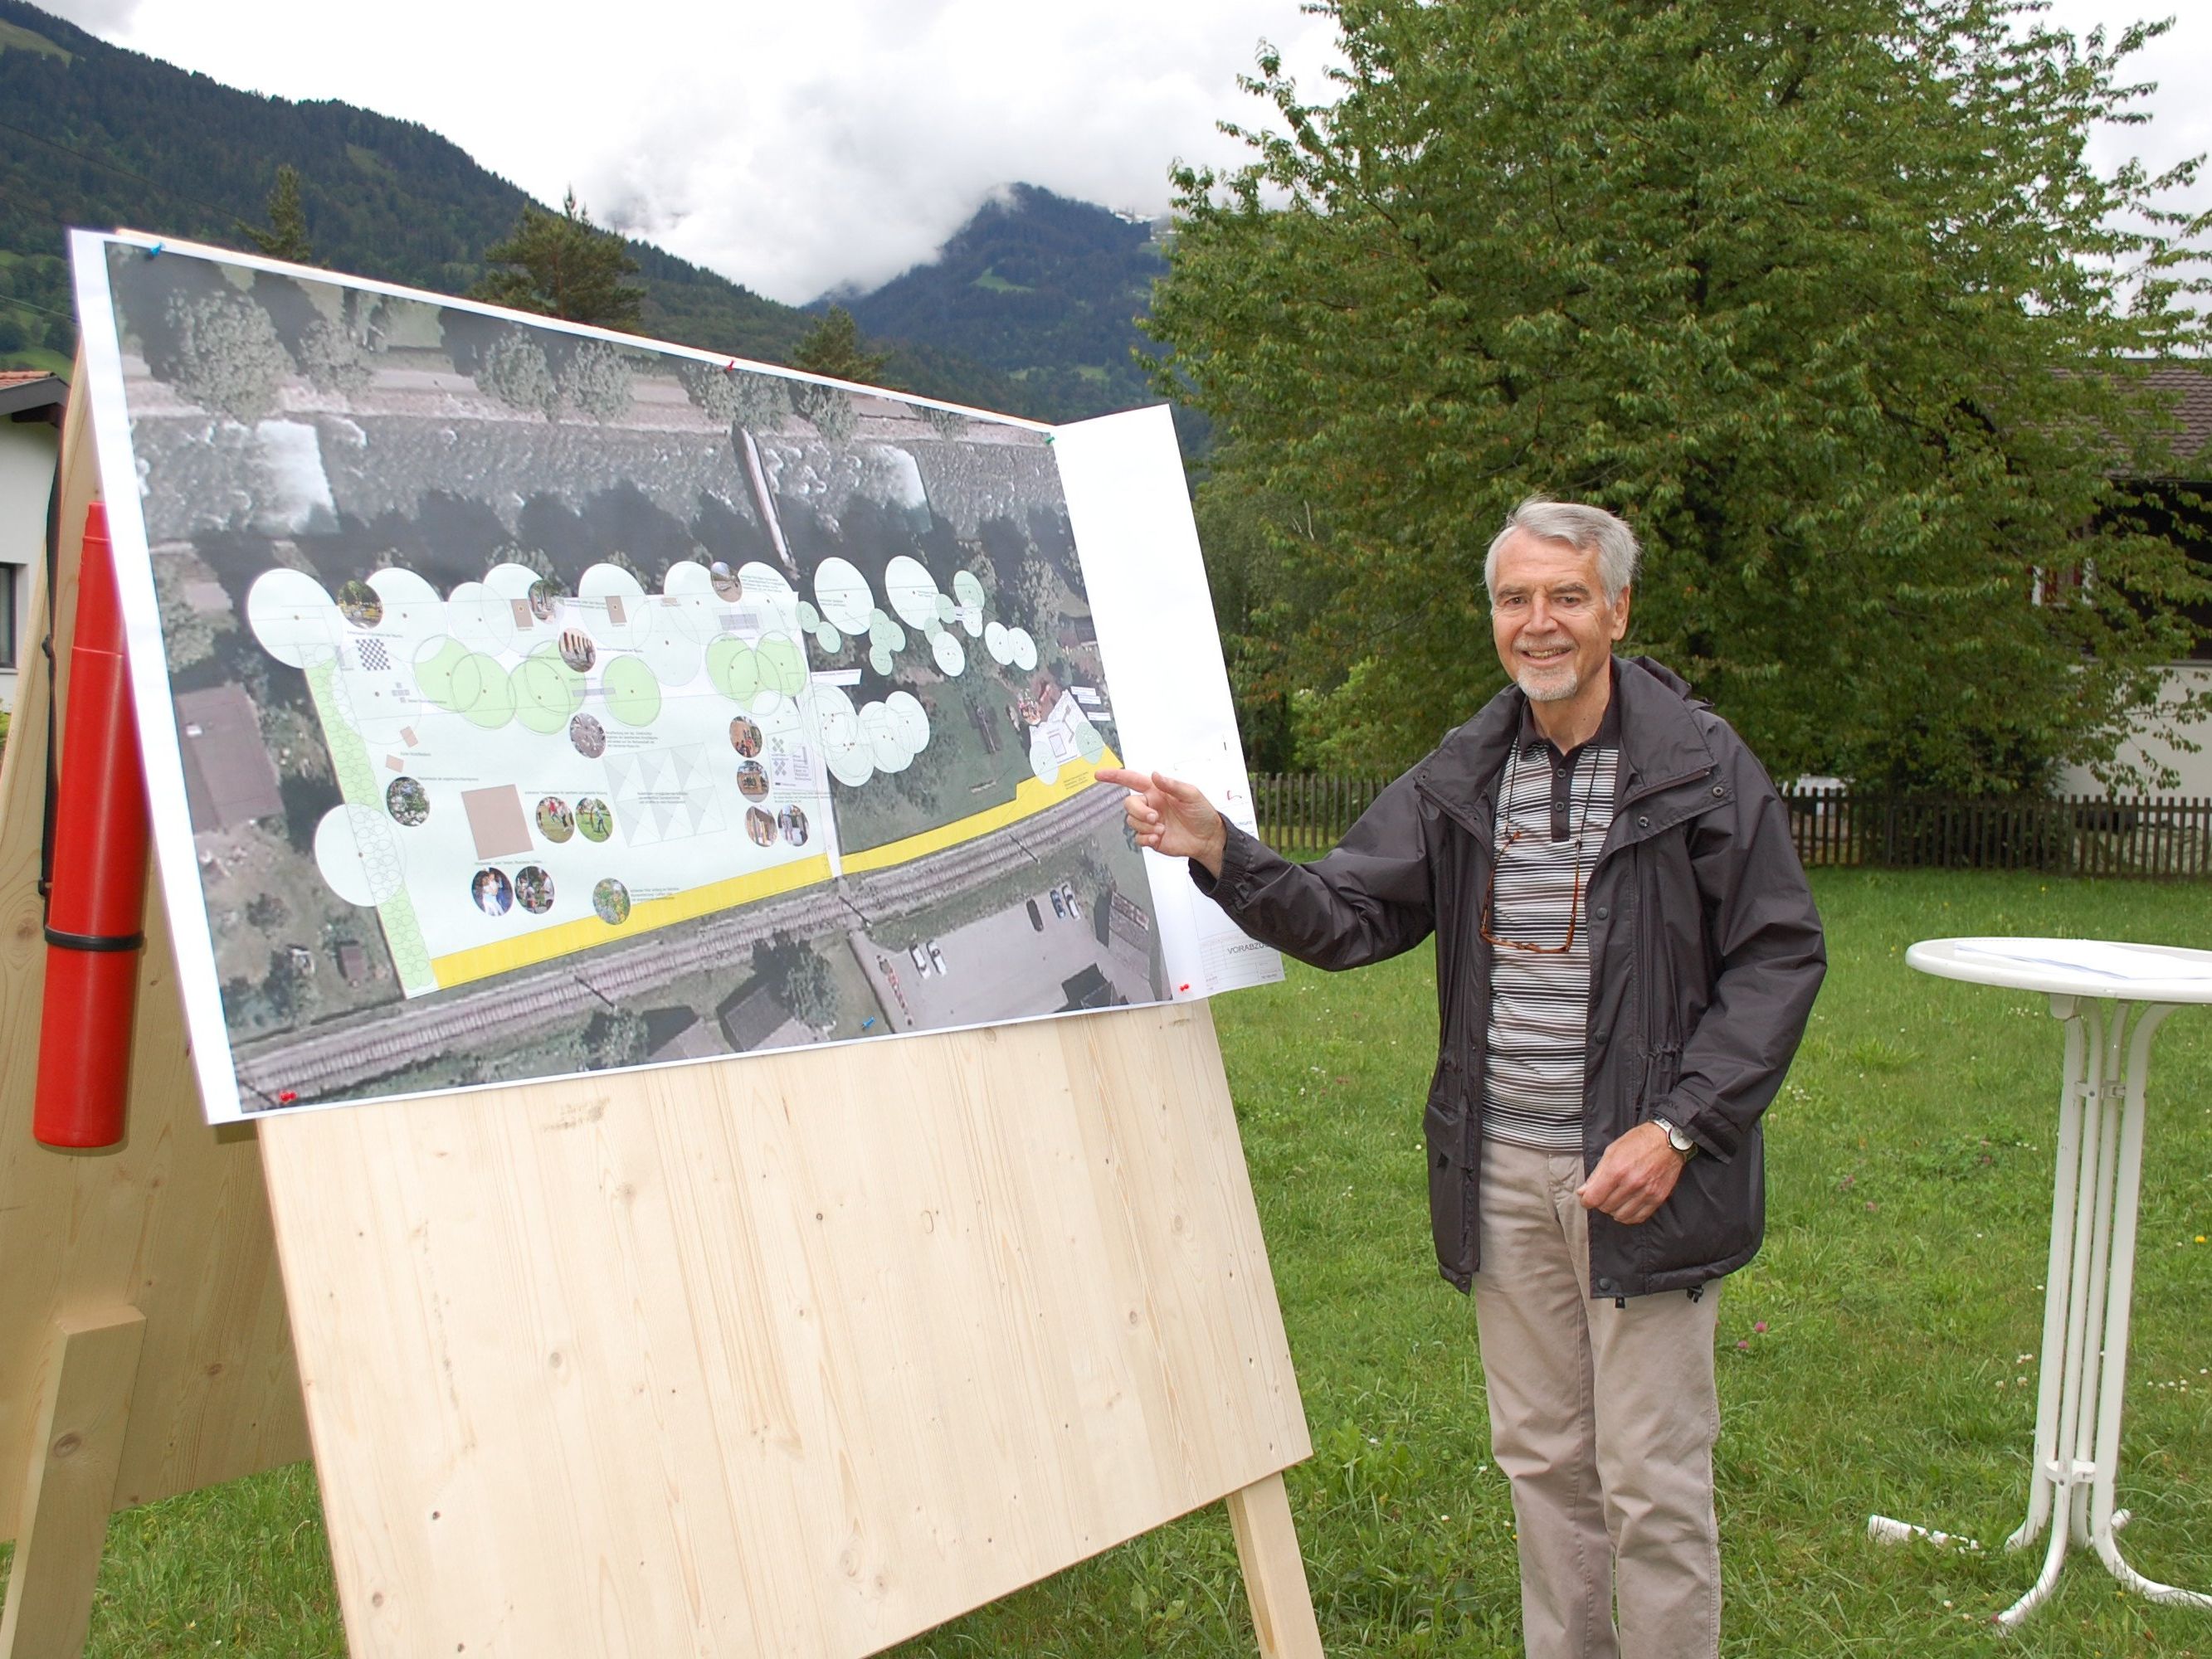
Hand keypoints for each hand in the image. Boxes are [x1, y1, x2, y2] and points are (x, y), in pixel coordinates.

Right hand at [1095, 768, 1228, 876]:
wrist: (1208, 838)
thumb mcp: (1191, 794)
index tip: (1100, 774)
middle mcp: (1151, 805)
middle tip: (1155, 817)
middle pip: (1129, 803)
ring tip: (1162, 829)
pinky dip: (1145, 838)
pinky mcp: (1151, 838)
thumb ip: (1172, 785)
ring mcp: (1150, 822)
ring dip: (1145, 826)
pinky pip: (1137, 838)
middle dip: (1139, 811)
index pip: (1132, 780)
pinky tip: (1157, 838)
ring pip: (1132, 821)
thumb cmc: (1202, 813)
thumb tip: (1156, 775)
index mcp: (1157, 791)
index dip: (1115, 776)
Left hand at [1577, 1121, 1687, 1224]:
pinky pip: (1638, 1217)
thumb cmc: (1639, 1142)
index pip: (1594, 1198)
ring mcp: (1646, 1192)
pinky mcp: (1658, 1198)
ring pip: (1621, 1215)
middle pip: (1606, 1207)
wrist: (1668, 1141)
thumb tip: (1583, 1192)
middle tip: (1603, 1194)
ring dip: (1614, 1210)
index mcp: (1616, 1170)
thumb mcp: (1612, 1151)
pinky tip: (1626, 1207)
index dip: (1586, 1201)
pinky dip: (1629, 1216)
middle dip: (1600, 1202)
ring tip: (1615, 1200)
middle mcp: (1631, 1183)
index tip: (1586, 1199)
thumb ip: (1596, 1174)